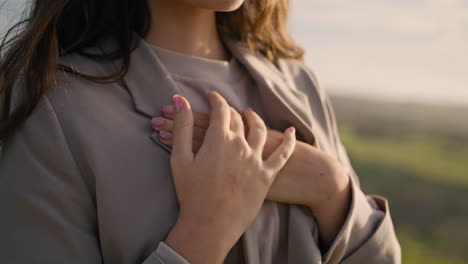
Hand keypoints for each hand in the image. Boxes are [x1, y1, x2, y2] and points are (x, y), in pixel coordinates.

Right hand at [151, 106, 347, 207]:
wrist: (210, 225)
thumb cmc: (191, 193)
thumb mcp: (180, 158)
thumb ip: (182, 126)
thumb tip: (180, 99)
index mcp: (220, 138)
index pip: (221, 110)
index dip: (216, 100)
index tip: (212, 96)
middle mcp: (241, 145)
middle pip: (239, 120)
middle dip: (230, 111)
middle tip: (225, 109)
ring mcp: (256, 160)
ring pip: (260, 131)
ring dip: (255, 119)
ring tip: (250, 114)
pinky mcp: (267, 176)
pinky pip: (282, 155)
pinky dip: (288, 142)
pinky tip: (291, 132)